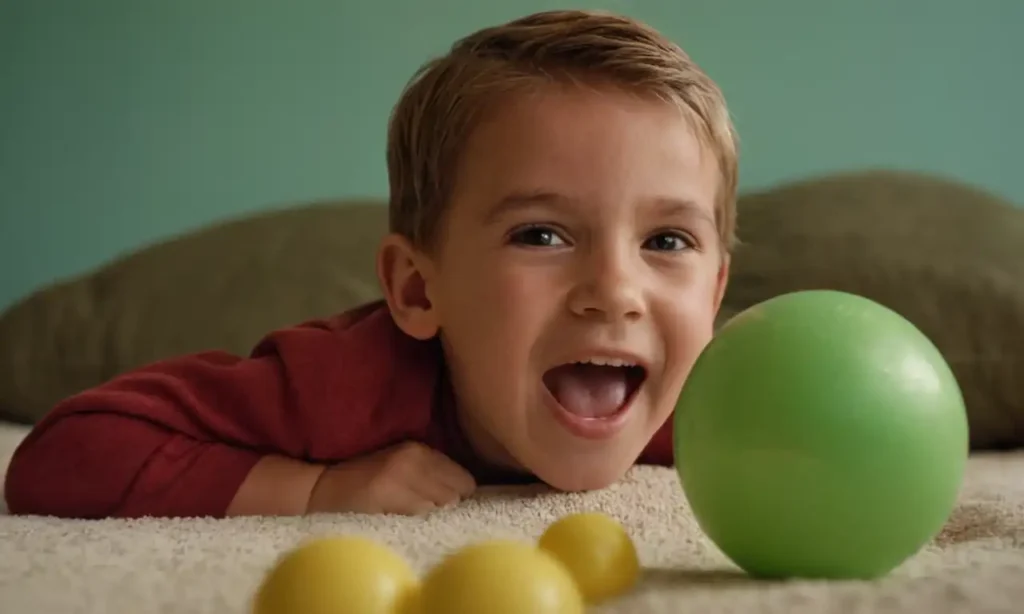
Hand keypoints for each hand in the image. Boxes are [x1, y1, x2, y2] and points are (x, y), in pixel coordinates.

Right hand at [306, 442, 476, 514]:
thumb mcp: (402, 465)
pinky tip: (400, 517)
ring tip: (410, 512)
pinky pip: (421, 513)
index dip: (459, 493)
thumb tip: (466, 495)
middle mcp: (414, 457)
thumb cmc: (367, 480)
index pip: (464, 477)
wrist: (325, 487)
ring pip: (442, 504)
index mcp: (419, 449)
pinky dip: (416, 519)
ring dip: (432, 513)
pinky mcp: (388, 492)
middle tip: (426, 509)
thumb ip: (432, 474)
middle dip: (447, 504)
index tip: (445, 502)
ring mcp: (402, 474)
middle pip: (457, 492)